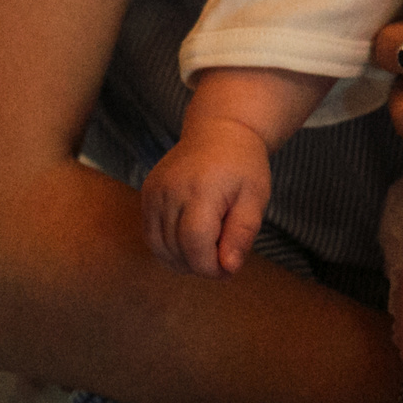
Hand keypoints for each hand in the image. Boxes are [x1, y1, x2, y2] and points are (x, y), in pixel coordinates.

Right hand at [141, 121, 270, 277]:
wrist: (220, 132)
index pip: (195, 245)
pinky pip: (151, 235)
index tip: (228, 270)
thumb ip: (242, 234)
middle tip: (222, 259)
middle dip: (200, 265)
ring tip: (208, 249)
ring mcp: (154, 191)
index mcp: (201, 189)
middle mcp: (171, 190)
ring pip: (159, 248)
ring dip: (183, 260)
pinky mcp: (146, 194)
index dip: (210, 268)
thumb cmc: (243, 166)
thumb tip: (228, 268)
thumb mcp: (255, 198)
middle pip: (176, 250)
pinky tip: (191, 241)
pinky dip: (169, 247)